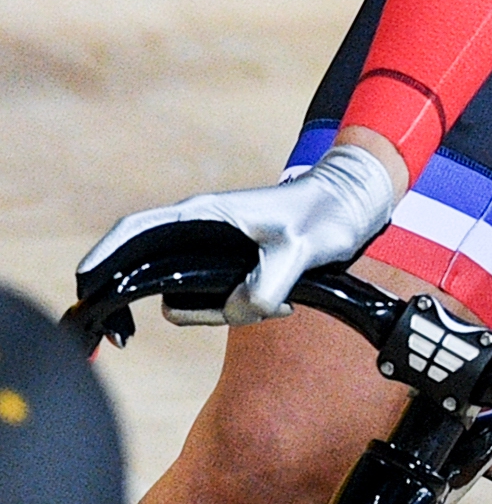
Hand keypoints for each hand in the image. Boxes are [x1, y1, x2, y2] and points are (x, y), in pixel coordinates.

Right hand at [80, 144, 397, 324]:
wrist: (355, 204)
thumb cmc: (326, 213)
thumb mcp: (302, 247)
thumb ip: (269, 283)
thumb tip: (241, 312)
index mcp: (205, 214)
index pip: (135, 230)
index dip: (102, 257)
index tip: (84, 286)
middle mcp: (202, 231)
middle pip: (144, 271)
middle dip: (142, 305)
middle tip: (123, 339)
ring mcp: (215, 252)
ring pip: (185, 297)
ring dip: (215, 313)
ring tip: (274, 303)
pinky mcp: (233, 269)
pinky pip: (216, 302)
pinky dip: (237, 312)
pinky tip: (282, 306)